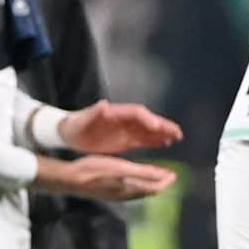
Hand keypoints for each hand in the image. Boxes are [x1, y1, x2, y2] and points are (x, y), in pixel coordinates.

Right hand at [33, 154, 176, 201]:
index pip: (155, 188)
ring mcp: (115, 196)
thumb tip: (166, 176)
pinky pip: (128, 192)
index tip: (174, 175)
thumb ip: (145, 173)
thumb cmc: (96, 170)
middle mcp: (125, 195)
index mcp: (131, 189)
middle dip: (159, 185)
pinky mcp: (107, 193)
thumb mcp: (123, 168)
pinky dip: (137, 186)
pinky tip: (132, 181)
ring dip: (148, 186)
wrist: (71, 179)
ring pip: (138, 193)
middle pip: (148, 192)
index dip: (166, 182)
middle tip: (167, 176)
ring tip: (154, 179)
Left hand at [60, 101, 182, 155]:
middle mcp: (125, 119)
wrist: (71, 133)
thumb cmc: (76, 125)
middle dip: (162, 125)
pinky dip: (156, 141)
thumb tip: (103, 104)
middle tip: (176, 132)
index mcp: (116, 113)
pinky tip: (167, 143)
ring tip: (177, 137)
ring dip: (163, 133)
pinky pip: (145, 139)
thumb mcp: (83, 120)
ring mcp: (127, 129)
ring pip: (150, 130)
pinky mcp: (127, 139)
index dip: (146, 118)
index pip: (136, 113)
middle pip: (148, 120)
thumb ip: (94, 113)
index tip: (155, 125)